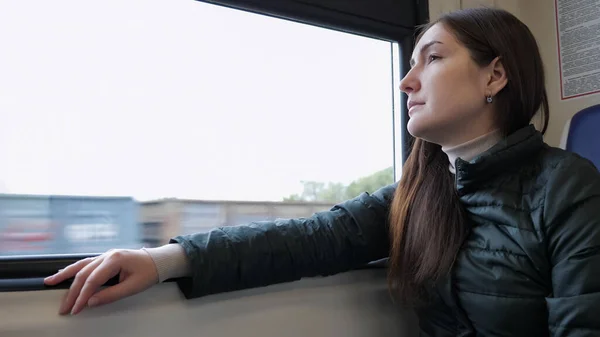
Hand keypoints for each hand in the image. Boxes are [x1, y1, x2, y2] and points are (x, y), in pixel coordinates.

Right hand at [44, 249, 158, 314]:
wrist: (158, 260)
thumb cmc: (149, 271)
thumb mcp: (133, 286)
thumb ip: (111, 295)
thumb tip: (91, 302)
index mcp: (115, 259)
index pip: (93, 280)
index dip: (82, 296)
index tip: (76, 309)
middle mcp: (107, 255)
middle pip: (83, 274)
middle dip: (72, 292)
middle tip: (64, 307)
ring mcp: (105, 255)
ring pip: (81, 265)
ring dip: (65, 275)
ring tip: (49, 281)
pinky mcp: (105, 259)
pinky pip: (86, 263)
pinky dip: (74, 269)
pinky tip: (64, 273)